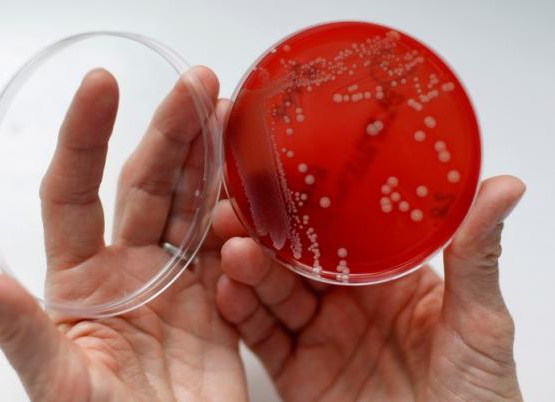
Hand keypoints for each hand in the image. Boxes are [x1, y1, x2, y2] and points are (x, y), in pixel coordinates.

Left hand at [0, 67, 247, 400]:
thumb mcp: (57, 383)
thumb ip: (16, 327)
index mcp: (79, 281)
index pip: (73, 192)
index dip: (85, 136)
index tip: (102, 86)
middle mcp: (126, 270)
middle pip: (145, 185)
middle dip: (169, 131)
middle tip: (196, 84)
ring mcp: (175, 282)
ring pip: (189, 203)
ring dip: (207, 156)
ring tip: (226, 108)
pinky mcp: (217, 300)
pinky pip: (229, 242)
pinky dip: (241, 210)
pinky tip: (252, 177)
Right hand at [214, 176, 524, 401]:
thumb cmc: (479, 397)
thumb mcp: (479, 322)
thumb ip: (476, 257)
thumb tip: (504, 186)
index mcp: (389, 279)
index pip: (341, 231)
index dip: (309, 206)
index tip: (281, 178)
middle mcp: (349, 302)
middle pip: (297, 259)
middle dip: (265, 233)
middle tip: (238, 211)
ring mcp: (321, 337)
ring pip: (274, 295)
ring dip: (249, 270)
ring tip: (234, 251)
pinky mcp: (298, 374)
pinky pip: (264, 340)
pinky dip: (243, 317)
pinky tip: (229, 294)